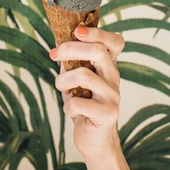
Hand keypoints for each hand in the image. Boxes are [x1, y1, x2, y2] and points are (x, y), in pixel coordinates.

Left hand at [50, 26, 123, 158]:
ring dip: (63, 80)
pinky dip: (68, 106)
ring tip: (62, 88)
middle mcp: (114, 77)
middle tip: (54, 55)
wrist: (94, 138)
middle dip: (70, 49)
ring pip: (84, 75)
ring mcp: (113, 96)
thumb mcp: (76, 79)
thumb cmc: (83, 104)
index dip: (97, 33)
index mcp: (109, 66)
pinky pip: (78, 103)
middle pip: (98, 52)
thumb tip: (58, 45)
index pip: (115, 42)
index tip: (77, 31)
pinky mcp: (108, 114)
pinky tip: (72, 111)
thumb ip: (72, 62)